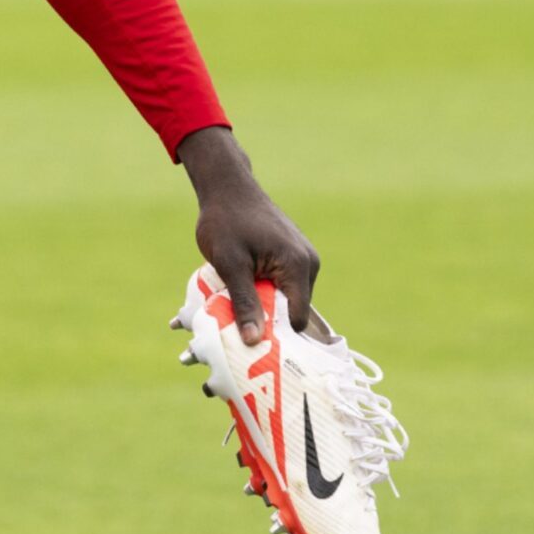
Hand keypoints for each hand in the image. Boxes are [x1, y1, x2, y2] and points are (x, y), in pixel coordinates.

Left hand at [175, 126, 320, 344]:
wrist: (227, 187)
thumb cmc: (225, 221)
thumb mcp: (230, 264)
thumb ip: (244, 302)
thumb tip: (254, 341)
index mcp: (298, 266)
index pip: (298, 319)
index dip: (277, 336)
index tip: (253, 346)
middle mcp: (308, 263)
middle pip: (293, 311)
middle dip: (268, 322)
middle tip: (238, 329)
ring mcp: (303, 258)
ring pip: (286, 299)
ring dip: (264, 306)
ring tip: (237, 306)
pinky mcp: (293, 256)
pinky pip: (282, 285)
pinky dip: (265, 292)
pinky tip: (243, 290)